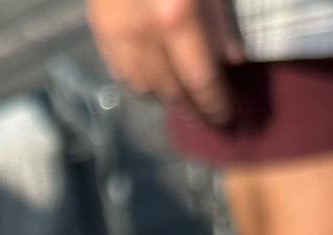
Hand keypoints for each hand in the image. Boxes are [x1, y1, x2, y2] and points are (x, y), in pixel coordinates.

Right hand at [85, 0, 240, 125]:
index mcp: (178, 17)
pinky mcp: (101, 32)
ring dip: (167, 99)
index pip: (201, 81)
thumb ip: (220, 18)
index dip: (215, 105)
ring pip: (144, 88)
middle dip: (192, 109)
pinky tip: (155, 81)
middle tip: (209, 118)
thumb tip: (231, 60)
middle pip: (172, 93)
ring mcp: (119, 37)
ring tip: (184, 101)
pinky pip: (122, 73)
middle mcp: (146, 36)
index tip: (227, 119)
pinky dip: (142, 83)